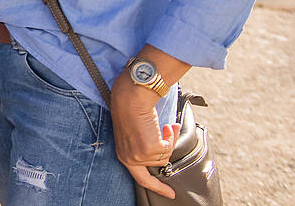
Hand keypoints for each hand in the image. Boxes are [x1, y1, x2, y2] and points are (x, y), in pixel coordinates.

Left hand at [110, 75, 180, 198]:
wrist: (130, 100)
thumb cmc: (131, 112)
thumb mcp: (133, 136)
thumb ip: (143, 148)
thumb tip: (163, 153)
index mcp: (124, 156)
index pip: (141, 179)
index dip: (157, 187)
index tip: (169, 194)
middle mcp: (130, 159)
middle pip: (158, 165)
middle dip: (166, 156)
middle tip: (170, 163)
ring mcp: (139, 155)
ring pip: (165, 156)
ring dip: (168, 140)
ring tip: (164, 126)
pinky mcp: (149, 149)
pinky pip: (168, 148)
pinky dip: (170, 136)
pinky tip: (166, 126)